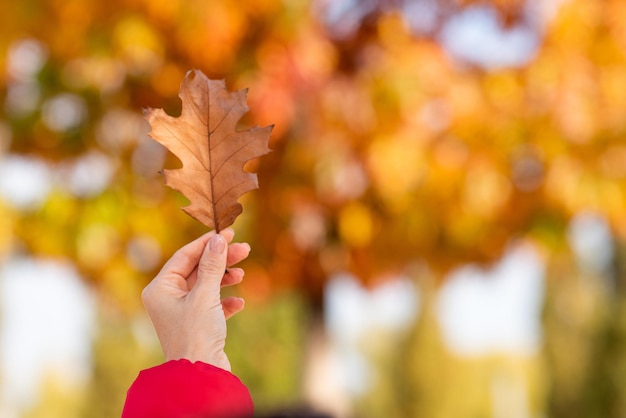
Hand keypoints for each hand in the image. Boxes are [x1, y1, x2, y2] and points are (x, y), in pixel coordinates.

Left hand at [141, 229, 249, 370]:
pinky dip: (225, 300)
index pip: (184, 256)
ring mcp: (181, 312)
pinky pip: (212, 304)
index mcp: (160, 289)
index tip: (227, 232)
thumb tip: (218, 239)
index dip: (207, 243)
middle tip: (244, 248)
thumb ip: (212, 265)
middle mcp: (167, 298)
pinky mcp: (196, 324)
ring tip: (242, 273)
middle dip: (220, 259)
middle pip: (197, 269)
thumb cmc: (195, 334)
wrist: (200, 374)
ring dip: (224, 278)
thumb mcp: (205, 295)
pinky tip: (238, 302)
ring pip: (206, 285)